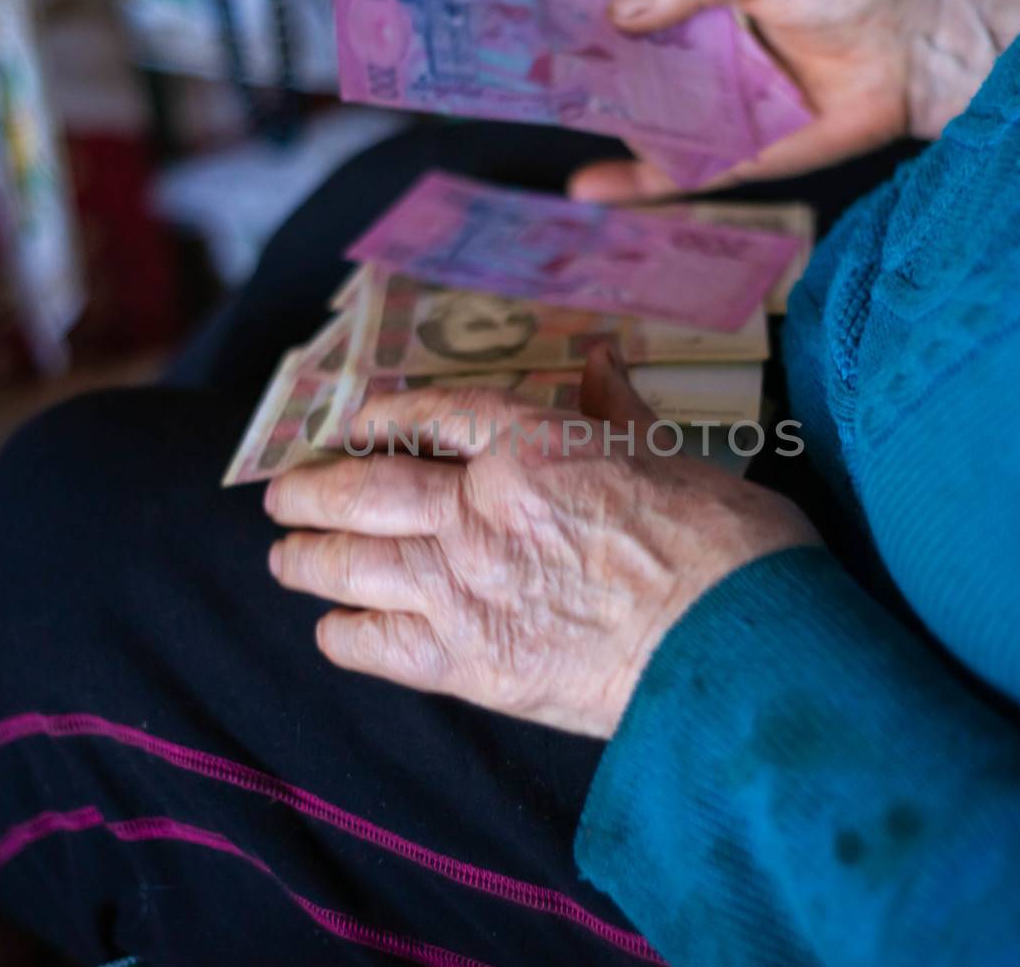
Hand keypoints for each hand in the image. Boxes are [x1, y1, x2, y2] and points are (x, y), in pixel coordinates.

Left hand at [264, 346, 819, 736]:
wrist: (737, 648)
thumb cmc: (726, 544)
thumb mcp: (672, 453)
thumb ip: (617, 408)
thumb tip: (600, 354)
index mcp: (532, 446)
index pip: (431, 415)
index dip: (379, 415)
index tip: (351, 421)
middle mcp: (480, 510)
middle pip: (364, 489)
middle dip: (311, 490)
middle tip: (282, 493)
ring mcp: (466, 588)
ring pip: (350, 563)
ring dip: (306, 557)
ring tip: (286, 556)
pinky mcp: (472, 665)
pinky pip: (375, 645)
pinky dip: (344, 634)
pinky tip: (335, 628)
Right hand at [569, 0, 1019, 200]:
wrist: (934, 32)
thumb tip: (619, 13)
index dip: (589, 2)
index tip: (530, 5)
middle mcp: (712, 48)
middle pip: (632, 62)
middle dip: (580, 65)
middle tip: (515, 65)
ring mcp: (724, 103)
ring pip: (647, 117)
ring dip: (596, 119)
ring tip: (534, 115)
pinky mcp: (745, 151)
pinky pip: (685, 170)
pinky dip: (637, 181)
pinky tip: (587, 187)